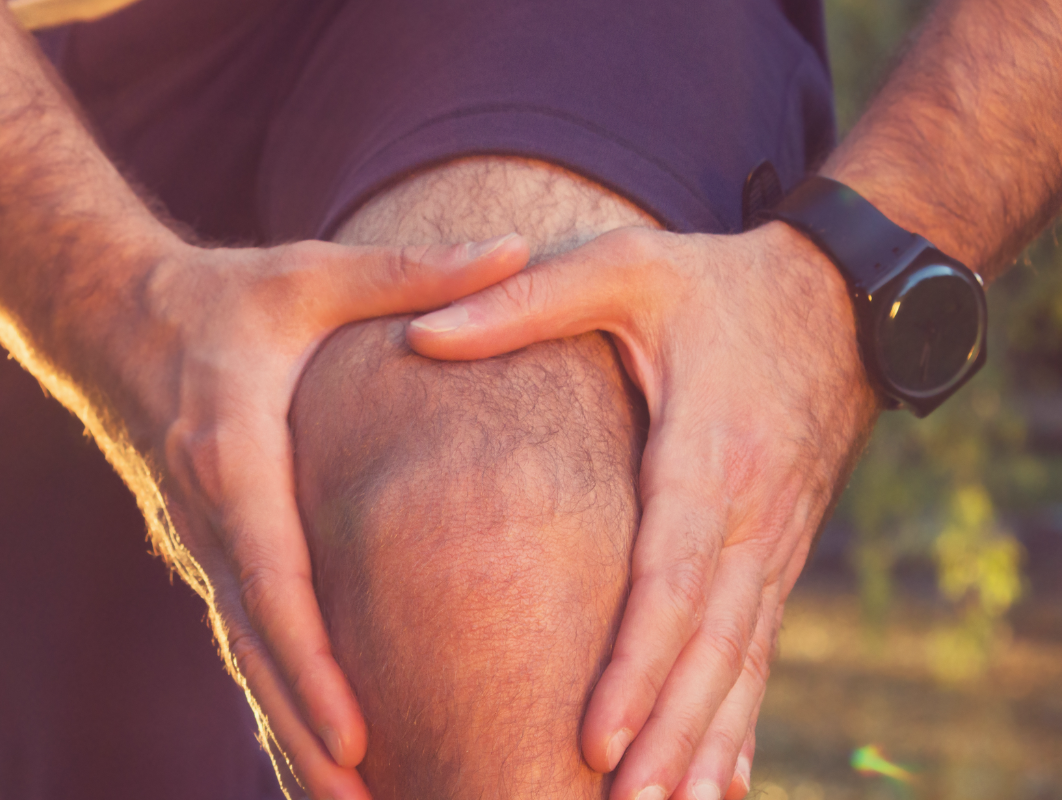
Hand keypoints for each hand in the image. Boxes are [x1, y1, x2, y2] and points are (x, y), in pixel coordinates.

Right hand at [111, 234, 528, 798]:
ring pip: (247, 657)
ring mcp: (202, 543)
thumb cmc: (225, 297)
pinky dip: (280, 699)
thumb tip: (517, 246)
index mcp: (235, 454)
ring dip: (293, 734)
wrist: (112, 318)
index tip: (359, 728)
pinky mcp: (207, 554)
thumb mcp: (313, 273)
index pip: (274, 576)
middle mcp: (210, 515)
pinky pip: (245, 640)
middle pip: (258, 645)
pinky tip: (324, 754)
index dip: (313, 661)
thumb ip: (412, 272)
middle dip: (308, 732)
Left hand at [407, 223, 880, 799]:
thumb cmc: (716, 283)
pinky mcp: (778, 556)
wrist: (841, 297)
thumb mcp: (622, 269)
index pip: (671, 579)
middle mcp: (753, 515)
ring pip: (739, 663)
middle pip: (709, 645)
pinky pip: (757, 651)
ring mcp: (775, 543)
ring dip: (704, 744)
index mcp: (708, 454)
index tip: (593, 733)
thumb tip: (419, 335)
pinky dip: (739, 721)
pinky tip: (722, 784)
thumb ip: (523, 301)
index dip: (634, 663)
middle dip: (666, 732)